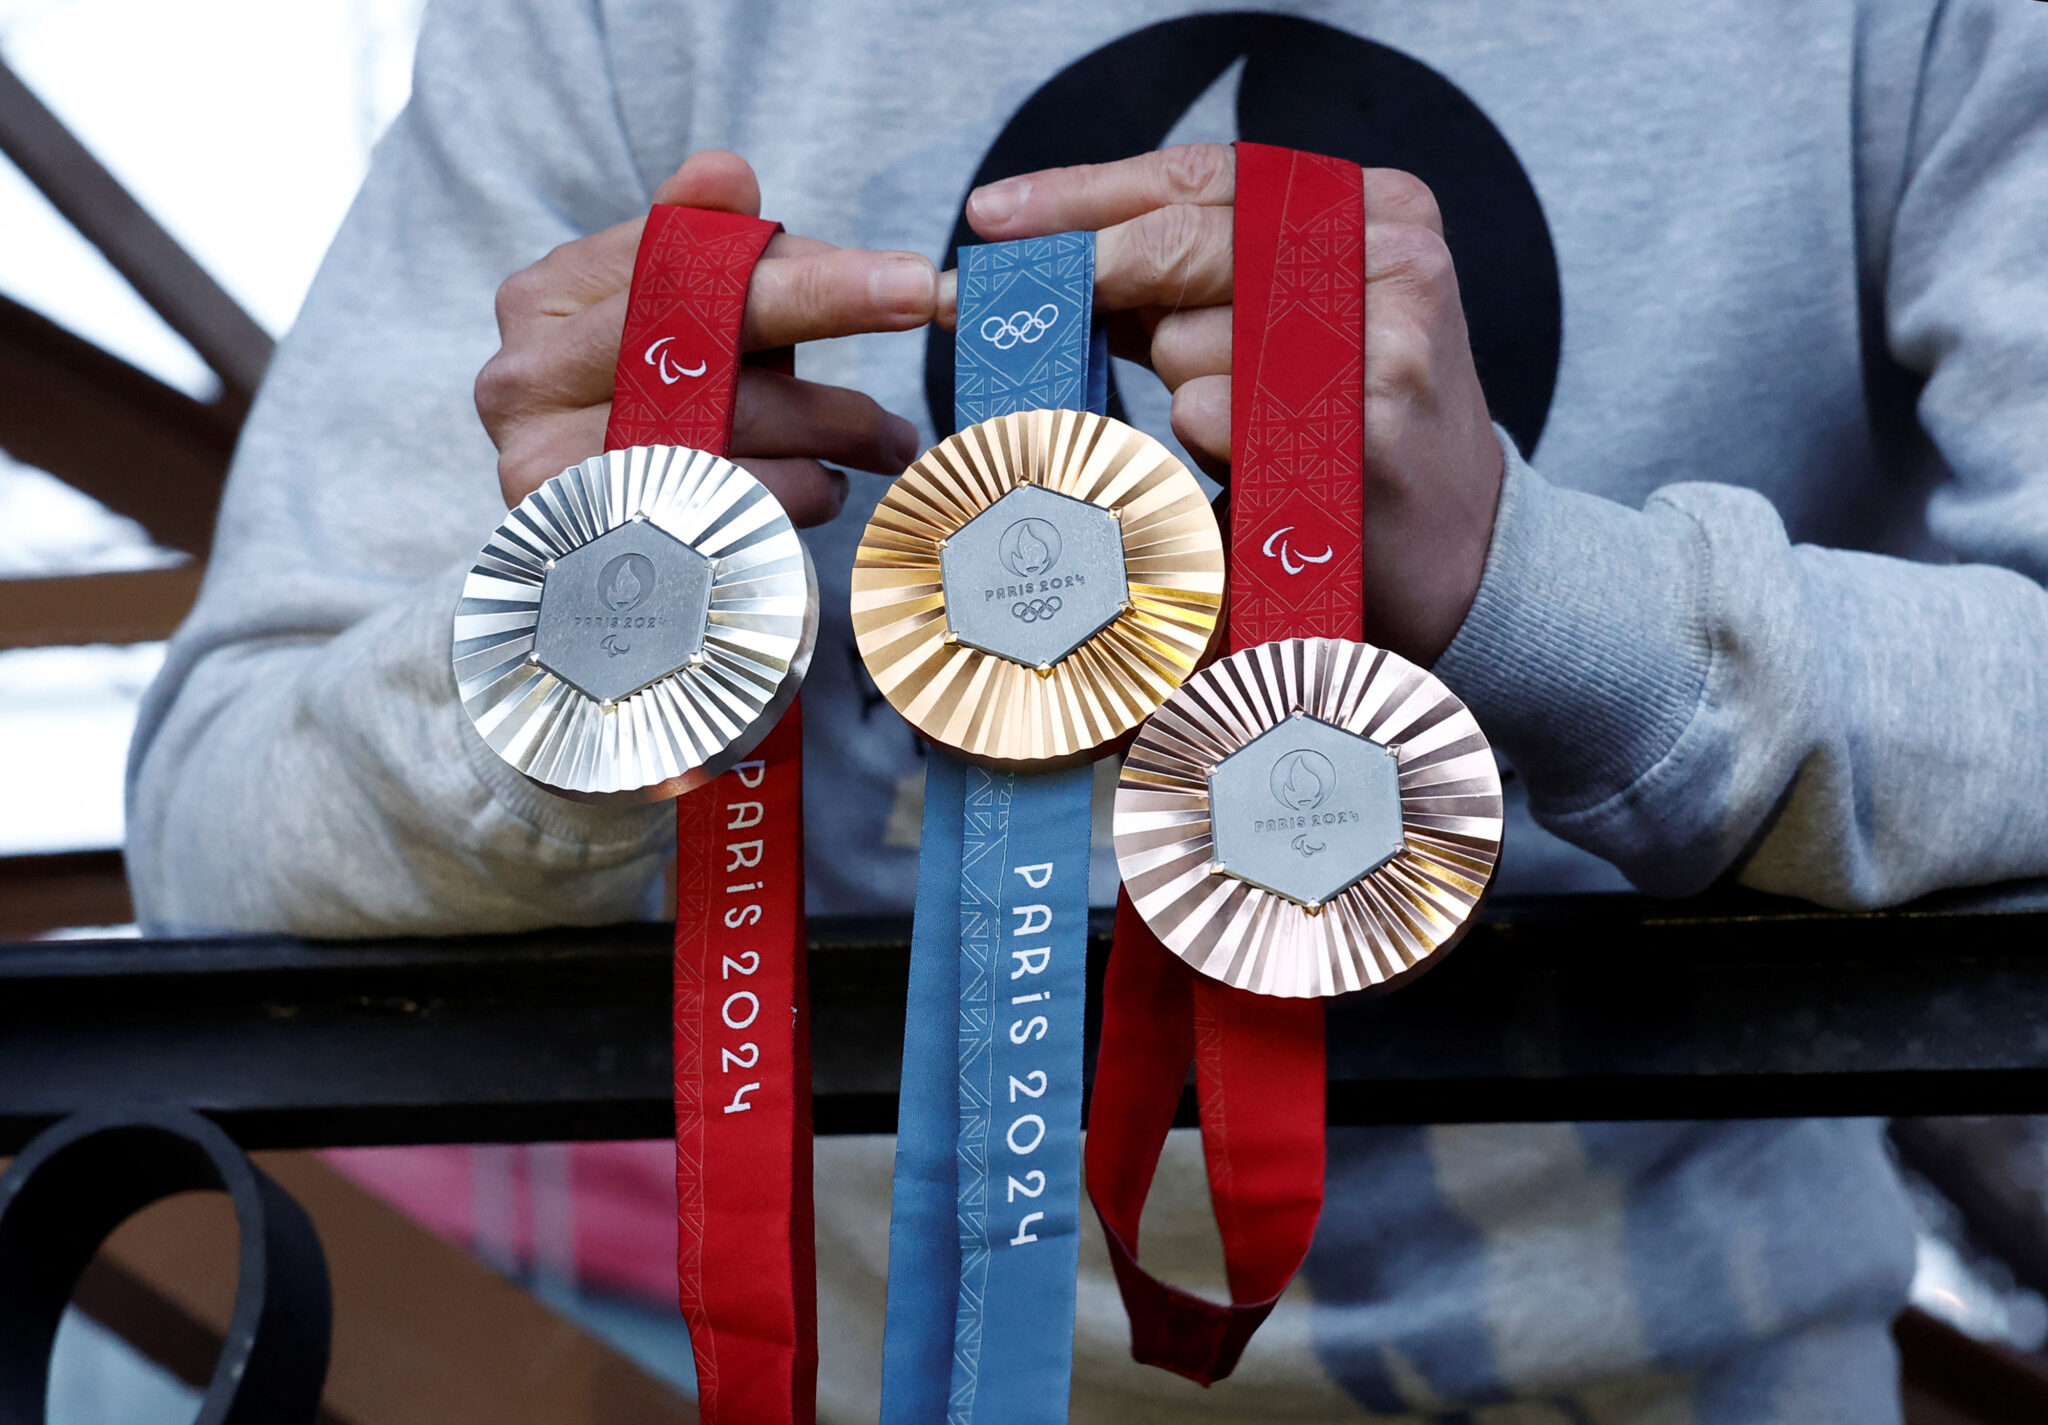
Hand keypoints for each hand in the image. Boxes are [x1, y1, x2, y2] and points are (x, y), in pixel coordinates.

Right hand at [477, 150, 936, 524]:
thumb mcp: (671, 315)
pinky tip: (826, 487)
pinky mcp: (593, 540)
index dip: (801, 268)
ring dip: (834, 426)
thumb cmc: (649, 405)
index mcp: (548, 298)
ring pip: (729, 427)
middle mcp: (529, 376)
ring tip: (887, 438)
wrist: (589, 548)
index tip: (904, 273)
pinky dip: (798, 494)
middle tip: (920, 304)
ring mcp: (547, 464)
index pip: (684, 259)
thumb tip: (728, 174)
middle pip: (699, 333)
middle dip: (824, 309)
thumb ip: (701, 244)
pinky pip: (729, 504)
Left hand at [943, 143, 1503, 664]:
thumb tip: (1049, 257)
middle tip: (993, 301)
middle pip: (1178, 242)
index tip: (993, 214)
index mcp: (1371, 208)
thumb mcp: (1280, 331)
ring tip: (1247, 432)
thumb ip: (1185, 287)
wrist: (1467, 556)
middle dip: (1082, 277)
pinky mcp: (1365, 425)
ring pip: (1183, 339)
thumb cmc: (1350, 435)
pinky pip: (1212, 414)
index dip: (1086, 190)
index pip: (1203, 174)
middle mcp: (1388, 253)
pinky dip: (1202, 447)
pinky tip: (1258, 468)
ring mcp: (1384, 336)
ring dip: (1174, 392)